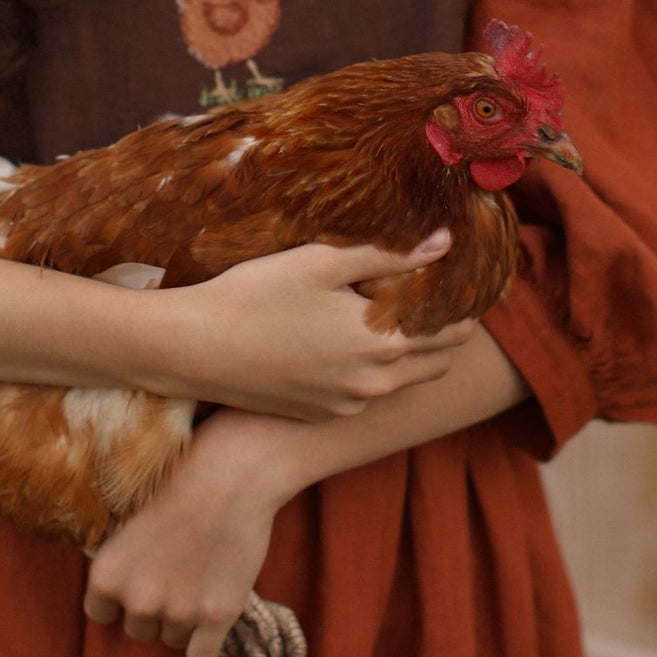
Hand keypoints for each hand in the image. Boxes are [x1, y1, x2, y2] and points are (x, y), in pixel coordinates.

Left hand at [83, 409, 290, 656]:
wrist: (228, 475)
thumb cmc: (176, 484)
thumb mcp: (126, 519)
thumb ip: (117, 560)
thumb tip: (115, 584)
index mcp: (106, 576)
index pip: (101, 613)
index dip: (123, 596)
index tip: (141, 579)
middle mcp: (137, 601)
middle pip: (139, 630)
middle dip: (156, 608)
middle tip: (177, 575)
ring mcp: (178, 611)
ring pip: (173, 638)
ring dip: (185, 619)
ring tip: (201, 578)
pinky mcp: (217, 617)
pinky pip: (201, 656)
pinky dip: (206, 640)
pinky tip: (213, 613)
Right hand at [149, 229, 475, 421]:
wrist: (192, 350)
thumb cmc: (254, 296)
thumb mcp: (321, 263)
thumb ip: (389, 254)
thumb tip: (445, 242)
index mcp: (381, 344)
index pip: (453, 332)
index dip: (464, 305)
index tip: (460, 281)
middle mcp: (373, 384)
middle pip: (437, 361)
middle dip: (443, 330)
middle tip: (431, 294)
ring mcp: (347, 405)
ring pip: (401, 380)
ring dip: (407, 352)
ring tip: (388, 312)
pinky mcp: (322, 414)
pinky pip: (365, 393)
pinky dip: (371, 370)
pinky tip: (344, 339)